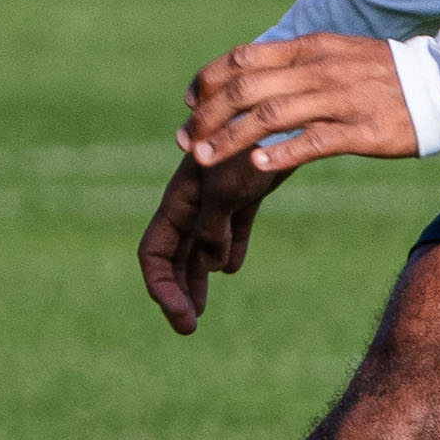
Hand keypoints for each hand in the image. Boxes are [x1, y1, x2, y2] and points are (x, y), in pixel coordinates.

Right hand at [135, 151, 275, 331]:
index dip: (162, 287)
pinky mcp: (245, 190)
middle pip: (172, 254)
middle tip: (188, 328)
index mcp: (179, 201)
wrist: (285, 111)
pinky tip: (230, 269)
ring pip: (198, 245)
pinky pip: (228, 228)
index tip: (184, 318)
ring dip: (196, 277)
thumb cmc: (250, 147)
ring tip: (200, 310)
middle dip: (175, 291)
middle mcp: (193, 201)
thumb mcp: (226, 189)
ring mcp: (218, 196)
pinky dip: (226, 250)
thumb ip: (212, 228)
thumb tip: (212, 265)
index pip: (154, 251)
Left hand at [181, 27, 420, 178]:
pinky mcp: (362, 130)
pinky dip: (280, 153)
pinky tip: (256, 165)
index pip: (242, 59)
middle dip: (208, 117)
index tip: (189, 103)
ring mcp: (340, 99)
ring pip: (269, 117)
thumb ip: (291, 64)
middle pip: (245, 90)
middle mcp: (319, 69)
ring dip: (229, 139)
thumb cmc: (381, 74)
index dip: (207, 81)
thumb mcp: (333, 54)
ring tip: (204, 159)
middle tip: (186, 140)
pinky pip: (312, 141)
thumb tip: (245, 79)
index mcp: (309, 48)